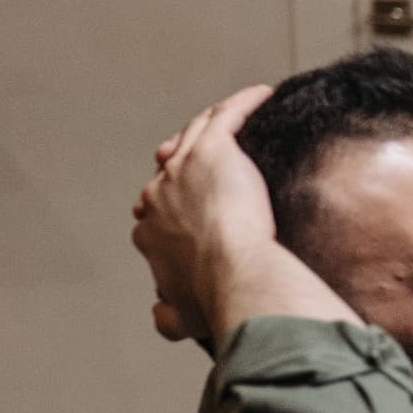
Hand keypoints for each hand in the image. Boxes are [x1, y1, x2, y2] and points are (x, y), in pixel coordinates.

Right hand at [129, 85, 281, 346]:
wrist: (236, 275)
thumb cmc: (214, 297)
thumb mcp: (181, 316)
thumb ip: (166, 315)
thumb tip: (160, 316)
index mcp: (152, 230)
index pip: (158, 210)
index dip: (173, 205)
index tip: (191, 208)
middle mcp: (160, 193)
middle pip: (172, 169)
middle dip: (186, 163)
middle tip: (208, 160)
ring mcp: (185, 167)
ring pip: (196, 135)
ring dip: (210, 127)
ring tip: (229, 123)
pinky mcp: (215, 149)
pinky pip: (226, 116)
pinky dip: (241, 104)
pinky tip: (260, 96)